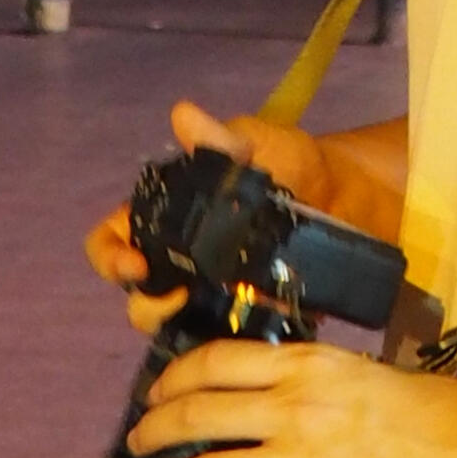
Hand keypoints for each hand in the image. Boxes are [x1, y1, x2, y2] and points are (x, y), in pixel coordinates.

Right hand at [82, 100, 393, 337]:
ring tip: (201, 311)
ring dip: (174, 324)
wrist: (347, 194)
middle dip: (144, 301)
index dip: (109, 256)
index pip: (110, 240)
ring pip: (169, 322)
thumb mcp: (255, 143)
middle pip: (135, 293)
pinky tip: (237, 332)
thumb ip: (219, 138)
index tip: (132, 264)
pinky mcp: (243, 316)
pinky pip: (218, 340)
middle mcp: (178, 259)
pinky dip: (220, 343)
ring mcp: (207, 292)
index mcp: (165, 217)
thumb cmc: (289, 163)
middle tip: (175, 296)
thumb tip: (184, 115)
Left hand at [125, 337, 456, 457]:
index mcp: (306, 366)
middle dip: (154, 432)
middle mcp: (292, 409)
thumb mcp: (360, 374)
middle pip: (196, 415)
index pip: (214, 362)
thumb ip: (311, 382)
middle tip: (139, 444)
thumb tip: (270, 395)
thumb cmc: (432, 412)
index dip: (173, 379)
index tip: (156, 393)